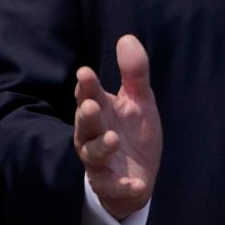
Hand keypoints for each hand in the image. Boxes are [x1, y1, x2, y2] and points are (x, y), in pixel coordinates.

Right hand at [74, 35, 162, 217]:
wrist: (139, 174)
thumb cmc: (133, 131)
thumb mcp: (139, 99)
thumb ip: (134, 72)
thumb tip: (127, 38)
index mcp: (100, 110)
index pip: (88, 95)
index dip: (86, 86)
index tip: (85, 73)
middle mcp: (93, 135)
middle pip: (85, 124)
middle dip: (86, 116)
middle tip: (91, 105)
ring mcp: (100, 161)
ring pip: (93, 154)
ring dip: (101, 147)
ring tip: (113, 140)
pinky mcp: (111, 185)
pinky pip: (113, 186)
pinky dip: (123, 185)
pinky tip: (137, 183)